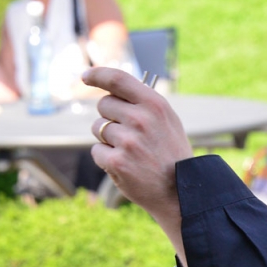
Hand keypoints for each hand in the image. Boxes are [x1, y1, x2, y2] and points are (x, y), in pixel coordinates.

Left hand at [84, 67, 192, 224]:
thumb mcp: (167, 121)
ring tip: (131, 152)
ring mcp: (128, 141)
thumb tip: (111, 88)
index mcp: (155, 104)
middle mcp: (141, 119)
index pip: (118, 79)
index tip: (86, 76)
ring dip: (108, 139)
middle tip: (128, 133)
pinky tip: (125, 165)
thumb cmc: (172, 153)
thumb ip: (143, 103)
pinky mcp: (117, 161)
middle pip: (104, 104)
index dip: (98, 74)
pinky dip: (106, 158)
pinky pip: (97, 151)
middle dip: (109, 116)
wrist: (180, 191)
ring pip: (98, 128)